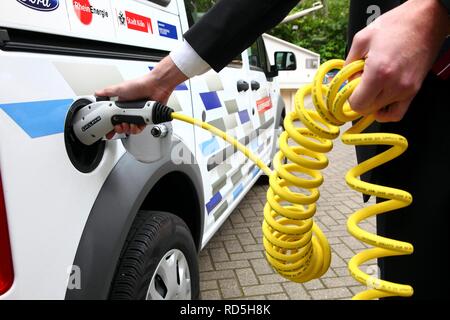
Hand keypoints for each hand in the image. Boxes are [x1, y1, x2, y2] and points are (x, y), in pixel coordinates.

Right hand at [95, 56, 187, 137]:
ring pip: (130, 128)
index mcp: (122, 104)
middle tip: (118, 126)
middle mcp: (130, 110)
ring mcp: (138, 115)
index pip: (113, 117)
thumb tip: (97, 93)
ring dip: (128, 129)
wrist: (156, 86)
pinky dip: (137, 129)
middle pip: (121, 125)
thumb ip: (107, 92)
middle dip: (118, 128)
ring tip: (128, 124)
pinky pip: (140, 128)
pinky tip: (135, 125)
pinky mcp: (146, 118)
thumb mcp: (120, 88)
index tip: (107, 130)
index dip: (109, 125)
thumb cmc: (140, 84)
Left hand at [345, 0, 449, 121]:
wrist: (425, 20)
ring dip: (371, 102)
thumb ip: (348, 63)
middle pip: (367, 109)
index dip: (349, 98)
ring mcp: (406, 90)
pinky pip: (397, 114)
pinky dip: (385, 112)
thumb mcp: (362, 39)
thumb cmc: (396, 25)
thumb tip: (345, 79)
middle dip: (359, 98)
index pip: (357, 104)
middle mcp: (394, 86)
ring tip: (373, 85)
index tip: (350, 87)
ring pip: (379, 111)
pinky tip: (380, 100)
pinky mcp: (414, 91)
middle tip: (361, 82)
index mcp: (378, 72)